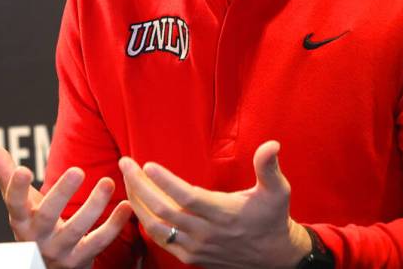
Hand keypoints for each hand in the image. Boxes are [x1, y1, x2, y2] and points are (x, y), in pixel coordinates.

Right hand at [0, 142, 132, 268]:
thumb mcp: (19, 199)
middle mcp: (38, 238)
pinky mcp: (81, 260)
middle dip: (62, 194)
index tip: (22, 169)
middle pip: (48, 217)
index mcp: (21, 220)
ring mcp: (60, 251)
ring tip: (108, 182)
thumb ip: (3, 170)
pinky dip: (114, 226)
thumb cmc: (33, 221)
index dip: (17, 189)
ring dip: (94, 206)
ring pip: (77, 230)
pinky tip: (126, 206)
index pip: (14, 204)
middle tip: (77, 170)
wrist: (47, 264)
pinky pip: (99, 243)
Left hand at [119, 140, 311, 268]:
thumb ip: (269, 168)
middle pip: (164, 210)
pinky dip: (144, 221)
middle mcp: (206, 232)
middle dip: (140, 185)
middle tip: (125, 163)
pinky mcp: (190, 256)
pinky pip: (160, 239)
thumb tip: (271, 145)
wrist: (273, 256)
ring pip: (156, 226)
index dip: (165, 182)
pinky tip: (136, 204)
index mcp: (223, 213)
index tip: (147, 164)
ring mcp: (195, 247)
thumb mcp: (278, 191)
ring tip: (127, 179)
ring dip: (137, 202)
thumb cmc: (273, 217)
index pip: (187, 197)